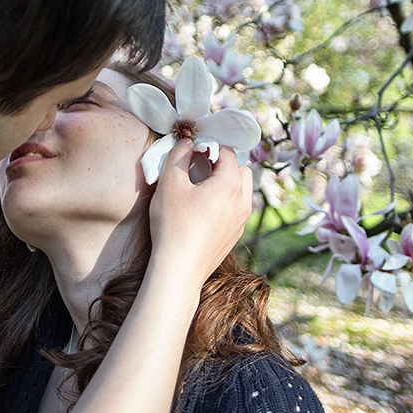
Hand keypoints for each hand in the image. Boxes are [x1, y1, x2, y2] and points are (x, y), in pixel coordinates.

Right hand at [148, 139, 252, 287]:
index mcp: (231, 183)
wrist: (180, 269)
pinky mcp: (235, 235)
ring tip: (203, 188)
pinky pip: (237, 209)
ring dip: (227, 183)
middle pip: (241, 170)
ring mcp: (242, 220)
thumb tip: (186, 143)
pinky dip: (226, 202)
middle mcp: (243, 200)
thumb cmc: (174, 224)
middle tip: (199, 168)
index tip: (192, 152)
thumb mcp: (169, 183)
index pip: (227, 153)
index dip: (209, 147)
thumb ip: (178, 156)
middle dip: (223, 164)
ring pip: (242, 191)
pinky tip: (204, 210)